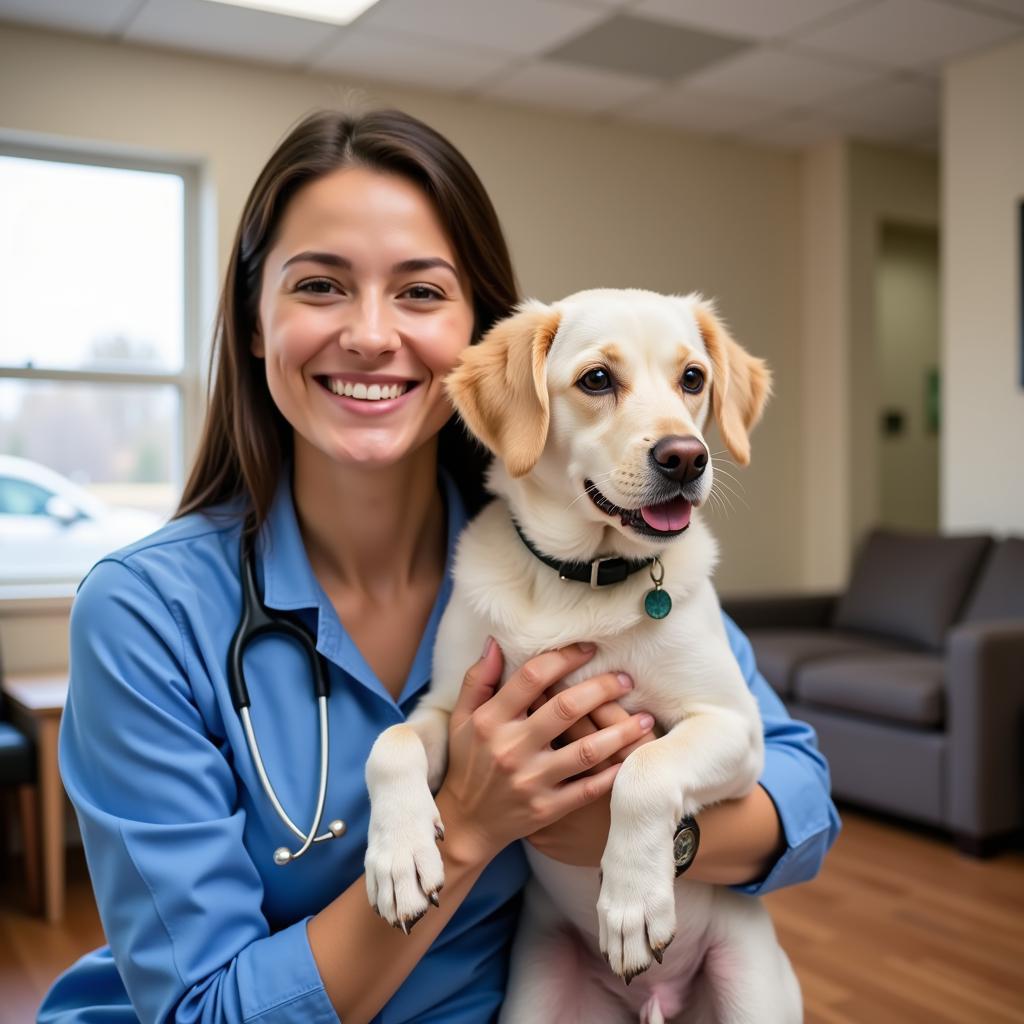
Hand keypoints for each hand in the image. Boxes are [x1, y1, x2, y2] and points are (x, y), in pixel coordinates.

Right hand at [434, 639, 654, 864]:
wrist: (465, 823)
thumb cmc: (468, 762)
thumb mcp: (462, 718)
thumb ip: (479, 679)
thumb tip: (497, 643)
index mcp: (490, 720)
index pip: (532, 678)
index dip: (564, 658)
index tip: (589, 649)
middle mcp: (511, 748)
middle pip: (566, 708)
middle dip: (602, 689)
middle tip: (626, 680)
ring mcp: (530, 781)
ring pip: (586, 751)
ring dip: (621, 732)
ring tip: (644, 718)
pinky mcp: (546, 809)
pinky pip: (588, 789)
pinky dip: (613, 774)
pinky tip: (632, 758)